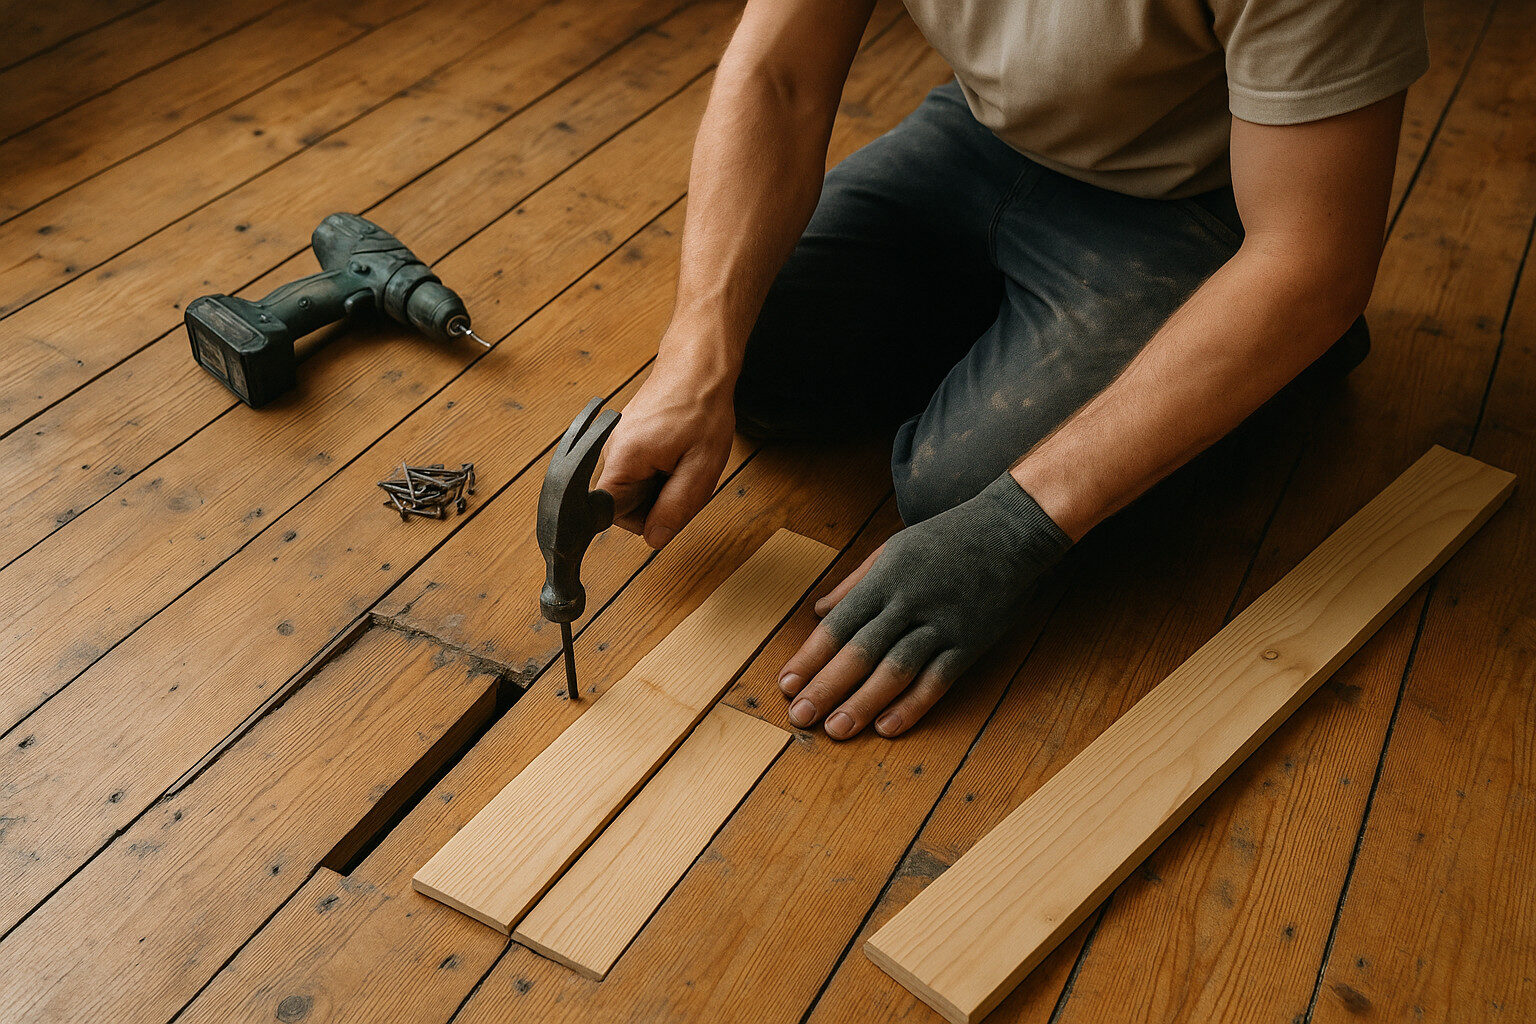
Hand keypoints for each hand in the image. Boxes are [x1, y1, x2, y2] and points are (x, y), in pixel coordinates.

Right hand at [596, 357, 735, 548]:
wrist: (699, 365)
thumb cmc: (701, 409)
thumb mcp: (700, 467)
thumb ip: (675, 507)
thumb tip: (654, 539)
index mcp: (623, 459)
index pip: (614, 515)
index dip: (645, 519)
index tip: (670, 503)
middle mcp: (611, 450)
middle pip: (626, 502)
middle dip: (660, 501)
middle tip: (688, 477)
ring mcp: (618, 442)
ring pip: (637, 486)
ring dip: (664, 483)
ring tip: (687, 459)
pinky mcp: (628, 436)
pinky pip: (641, 468)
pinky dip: (663, 467)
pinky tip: (680, 450)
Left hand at [778, 474, 1070, 738]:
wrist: (1013, 528)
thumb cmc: (947, 537)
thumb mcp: (892, 548)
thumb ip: (853, 582)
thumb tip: (816, 611)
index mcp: (886, 578)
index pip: (839, 624)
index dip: (811, 656)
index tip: (787, 683)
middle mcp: (910, 602)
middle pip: (861, 651)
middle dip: (827, 686)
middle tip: (800, 716)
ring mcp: (942, 623)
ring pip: (896, 670)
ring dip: (863, 703)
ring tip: (836, 729)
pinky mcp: (972, 642)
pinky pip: (938, 680)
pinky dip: (912, 705)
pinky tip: (887, 727)